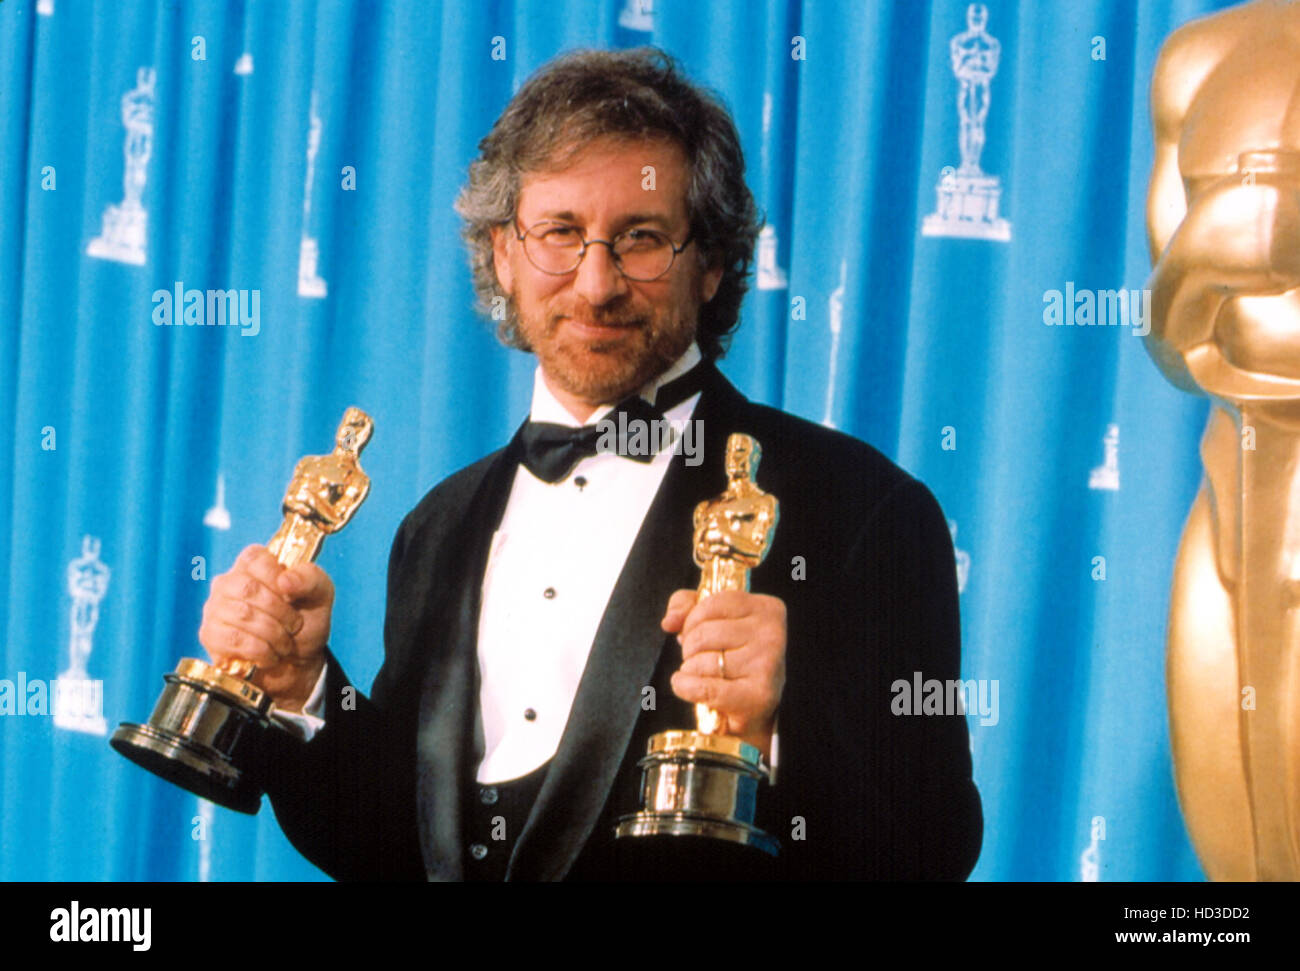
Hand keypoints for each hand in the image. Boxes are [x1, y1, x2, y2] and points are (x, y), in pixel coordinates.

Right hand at [198, 545, 333, 711]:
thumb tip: (285, 579)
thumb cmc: (305, 620)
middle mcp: (228, 581)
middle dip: (280, 612)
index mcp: (254, 563)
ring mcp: (215, 608)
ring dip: (273, 634)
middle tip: (294, 625)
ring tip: (284, 643)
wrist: (296, 662)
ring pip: (241, 615)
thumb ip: (310, 578)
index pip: (257, 559)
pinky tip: (269, 654)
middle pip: (247, 588)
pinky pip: (233, 639)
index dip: (278, 580)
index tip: (293, 598)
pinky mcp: (210, 634)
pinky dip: (260, 650)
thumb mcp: (320, 595)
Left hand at [660, 589, 785, 759]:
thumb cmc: (734, 658)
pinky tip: (685, 686)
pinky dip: (686, 687)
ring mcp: (768, 665)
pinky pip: (704, 687)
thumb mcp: (712, 620)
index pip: (712, 604)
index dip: (692, 621)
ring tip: (704, 675)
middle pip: (704, 633)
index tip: (697, 634)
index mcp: (767, 609)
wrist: (753, 707)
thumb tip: (670, 621)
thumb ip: (687, 606)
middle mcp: (772, 634)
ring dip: (691, 670)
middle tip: (700, 658)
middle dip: (690, 648)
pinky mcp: (759, 696)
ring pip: (702, 661)